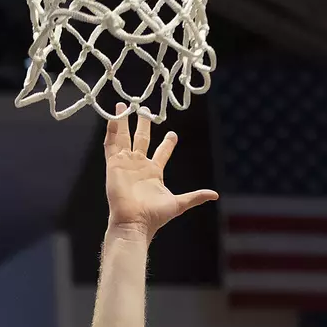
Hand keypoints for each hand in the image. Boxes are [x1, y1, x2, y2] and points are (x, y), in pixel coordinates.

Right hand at [105, 103, 217, 237]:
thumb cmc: (155, 215)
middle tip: (144, 109)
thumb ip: (195, 197)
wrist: (134, 222)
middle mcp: (139, 165)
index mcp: (154, 172)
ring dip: (123, 122)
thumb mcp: (179, 203)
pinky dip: (111, 130)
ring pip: (123, 137)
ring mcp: (125, 164)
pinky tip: (112, 117)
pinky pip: (110, 144)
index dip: (168, 143)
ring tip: (124, 105)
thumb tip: (215, 195)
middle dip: (143, 124)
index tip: (173, 133)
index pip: (162, 152)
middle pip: (141, 139)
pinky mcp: (113, 164)